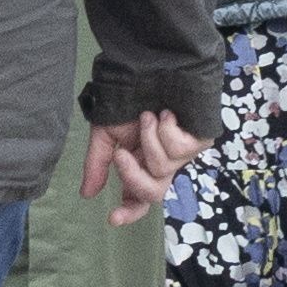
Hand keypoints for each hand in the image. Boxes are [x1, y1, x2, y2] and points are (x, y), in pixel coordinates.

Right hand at [86, 109, 201, 224]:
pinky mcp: (198, 141)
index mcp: (139, 166)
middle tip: (120, 154)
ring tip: (148, 115)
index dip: (127, 213)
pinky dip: (166, 131)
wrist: (150, 68)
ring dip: (148, 140)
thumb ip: (97, 164)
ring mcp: (181, 155)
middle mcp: (161, 164)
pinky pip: (180, 151)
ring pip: (162, 169)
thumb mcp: (106, 133)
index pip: (137, 199)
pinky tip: (167, 114)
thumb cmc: (129, 98)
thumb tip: (87, 194)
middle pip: (151, 193)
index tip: (111, 218)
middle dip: (133, 176)